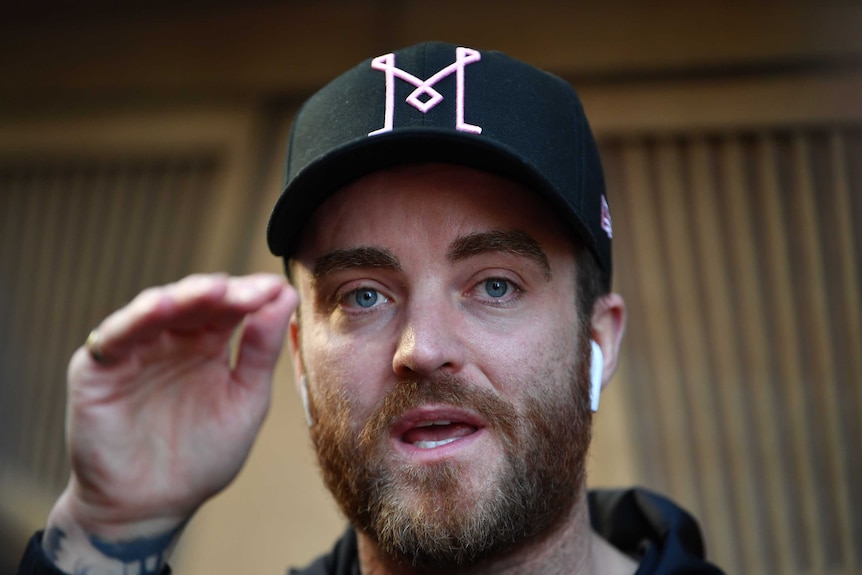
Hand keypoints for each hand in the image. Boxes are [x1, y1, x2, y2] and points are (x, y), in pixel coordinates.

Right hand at [47, 273, 296, 547]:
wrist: (151, 508)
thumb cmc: (201, 457)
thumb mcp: (245, 400)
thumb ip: (261, 350)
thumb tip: (286, 296)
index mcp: (208, 345)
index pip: (231, 307)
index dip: (254, 295)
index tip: (278, 291)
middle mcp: (172, 340)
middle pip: (197, 301)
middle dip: (226, 292)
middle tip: (254, 292)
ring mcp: (135, 350)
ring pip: (159, 308)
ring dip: (187, 295)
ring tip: (216, 290)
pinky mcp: (98, 367)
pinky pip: (115, 335)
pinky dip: (137, 318)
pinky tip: (162, 306)